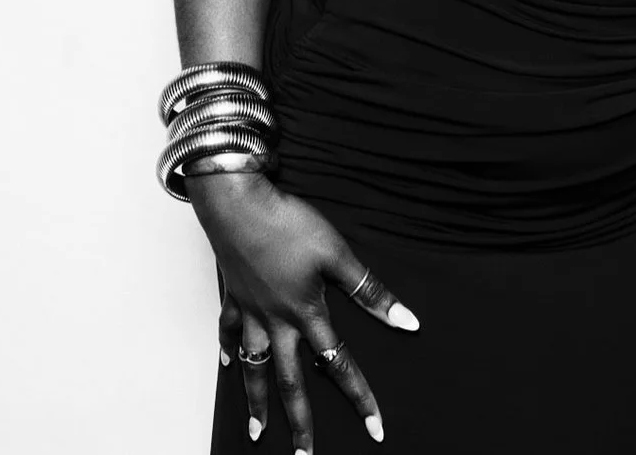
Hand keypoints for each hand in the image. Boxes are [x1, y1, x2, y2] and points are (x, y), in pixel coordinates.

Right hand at [194, 173, 417, 448]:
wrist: (237, 203)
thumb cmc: (288, 223)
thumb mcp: (337, 253)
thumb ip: (370, 290)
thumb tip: (406, 321)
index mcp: (307, 314)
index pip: (339, 365)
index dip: (360, 397)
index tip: (375, 428)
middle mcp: (277, 322)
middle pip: (289, 382)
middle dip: (299, 422)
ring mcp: (251, 312)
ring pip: (253, 369)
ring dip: (255, 401)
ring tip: (256, 433)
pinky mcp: (232, 297)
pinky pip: (229, 333)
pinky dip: (229, 352)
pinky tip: (231, 366)